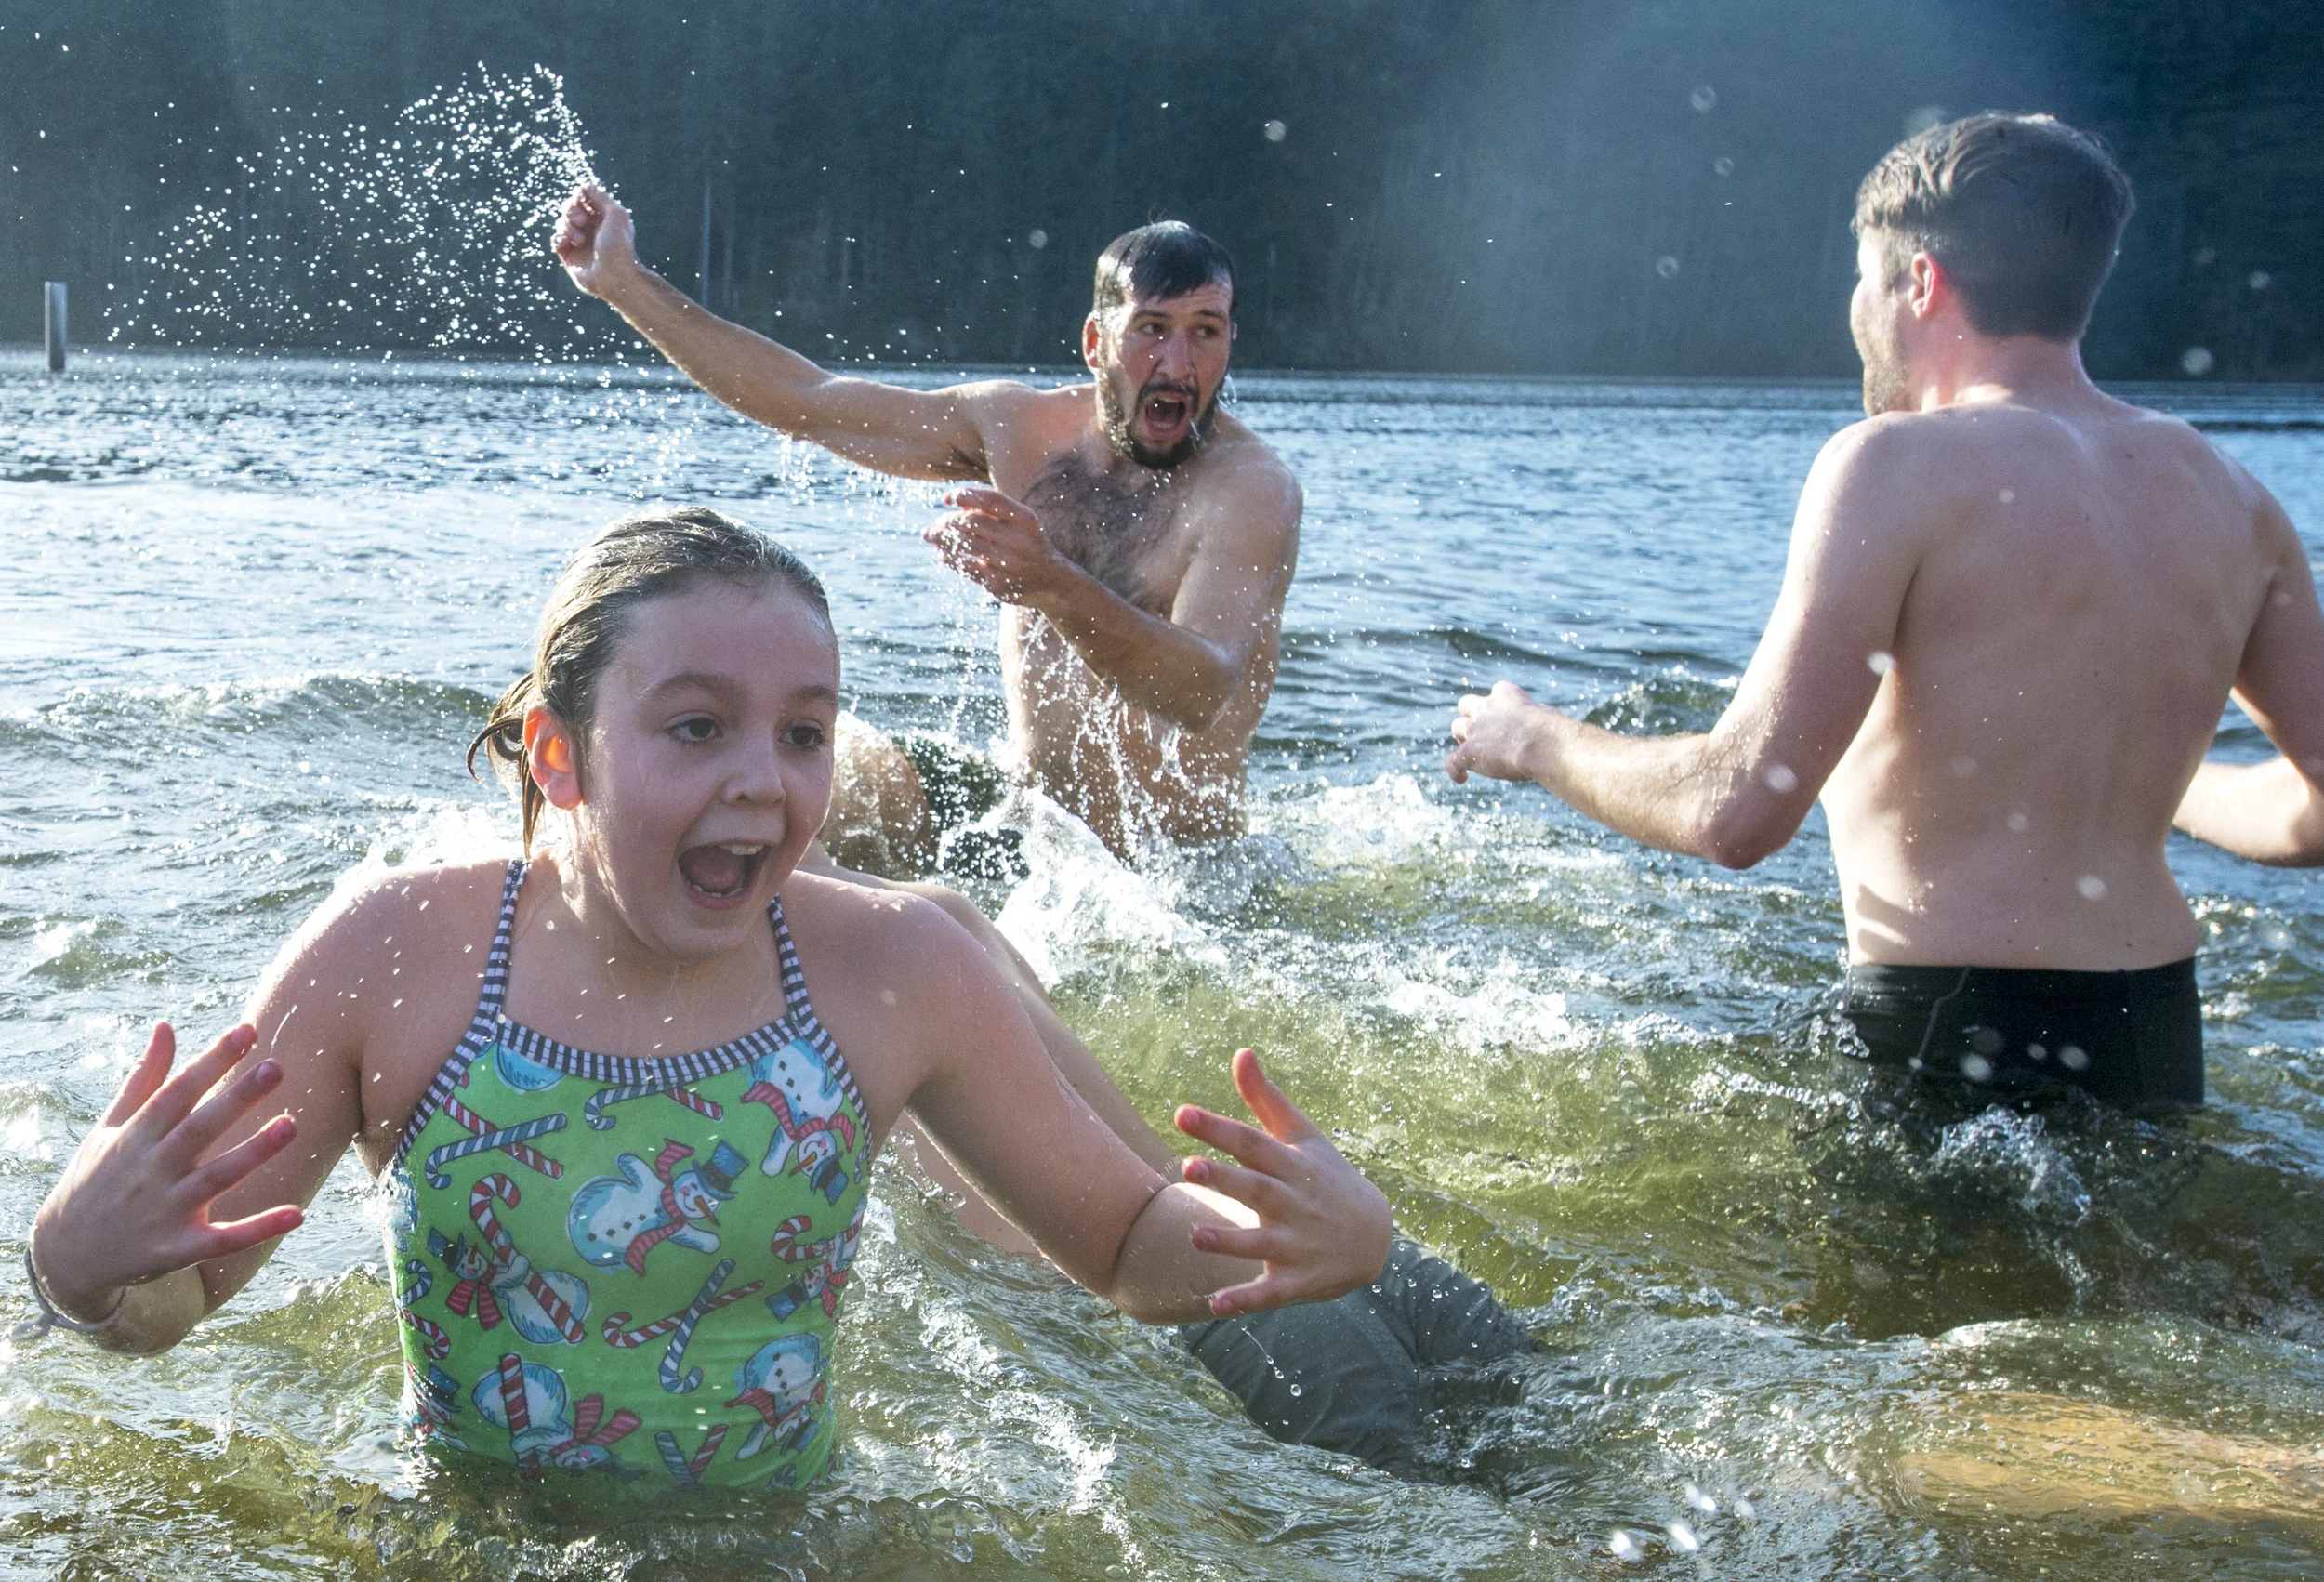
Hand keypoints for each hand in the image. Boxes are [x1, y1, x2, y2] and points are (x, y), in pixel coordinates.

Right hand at [29, 1022, 303, 1319]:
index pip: (178, 1092)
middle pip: (198, 1129)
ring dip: (252, 1153)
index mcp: (134, 1137)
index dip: (211, 1061)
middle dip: (235, 1099)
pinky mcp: (177, 1250)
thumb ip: (144, 1078)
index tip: (248, 1030)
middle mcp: (149, 1171)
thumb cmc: (96, 1179)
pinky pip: (223, 1240)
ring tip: (292, 1125)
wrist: (65, 1256)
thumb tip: (166, 1025)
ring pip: (214, 1179)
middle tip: (275, 1067)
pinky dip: (258, 1229)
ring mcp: (163, 1212)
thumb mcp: (110, 1127)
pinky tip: (297, 1214)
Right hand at [551, 182, 639, 298]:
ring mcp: (579, 241)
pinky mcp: (568, 255)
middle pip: (569, 207)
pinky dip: (560, 238)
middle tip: (582, 222)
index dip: (579, 196)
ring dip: (568, 227)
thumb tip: (585, 185)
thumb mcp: (617, 215)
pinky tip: (569, 244)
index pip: (583, 197)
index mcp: (602, 216)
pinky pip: (556, 239)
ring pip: (561, 222)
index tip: (582, 198)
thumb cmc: (619, 246)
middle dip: (571, 210)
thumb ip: (601, 197)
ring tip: (580, 240)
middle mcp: (590, 227)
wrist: (614, 277)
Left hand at [922, 486, 1074, 606]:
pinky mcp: (999, 584)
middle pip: (972, 523)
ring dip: (942, 540)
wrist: (1051, 582)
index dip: (964, 495)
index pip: (989, 500)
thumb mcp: (1019, 523)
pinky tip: (942, 554)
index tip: (946, 498)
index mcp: (1026, 520)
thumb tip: (958, 504)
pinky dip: (950, 559)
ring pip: (965, 546)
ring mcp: (1009, 564)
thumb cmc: (1029, 544)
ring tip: (930, 535)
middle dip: (948, 521)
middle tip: (937, 523)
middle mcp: (1020, 541)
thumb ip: (992, 511)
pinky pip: (966, 568)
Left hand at [1172, 1048, 1391, 1316]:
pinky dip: (1246, 1300)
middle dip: (1225, 1179)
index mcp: (1293, 1165)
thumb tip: (1240, 1052)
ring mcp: (1298, 1244)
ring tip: (1194, 1235)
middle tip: (1188, 1166)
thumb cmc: (1326, 1177)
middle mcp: (1296, 1203)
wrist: (1376, 1236)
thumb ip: (1265, 1099)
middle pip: (1257, 1189)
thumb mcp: (1302, 1137)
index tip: (1182, 1113)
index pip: (1253, 1143)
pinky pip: (1270, 1293)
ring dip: (1229, 1241)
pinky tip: (1215, 1306)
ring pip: (1261, 1243)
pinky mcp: (1298, 1281)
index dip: (1219, 1129)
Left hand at [1446, 680, 1560, 784]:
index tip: (1509, 718)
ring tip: (1475, 753)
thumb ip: (1536, 717)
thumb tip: (1542, 723)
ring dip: (1464, 738)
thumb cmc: (1552, 730)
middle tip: (1484, 733)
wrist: (1541, 744)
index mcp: (1506, 694)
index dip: (1500, 706)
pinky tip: (1462, 778)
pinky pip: (1452, 761)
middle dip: (1472, 716)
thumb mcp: (1547, 716)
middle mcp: (1485, 707)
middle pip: (1467, 704)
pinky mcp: (1468, 752)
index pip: (1498, 692)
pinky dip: (1455, 769)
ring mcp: (1474, 729)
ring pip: (1456, 727)